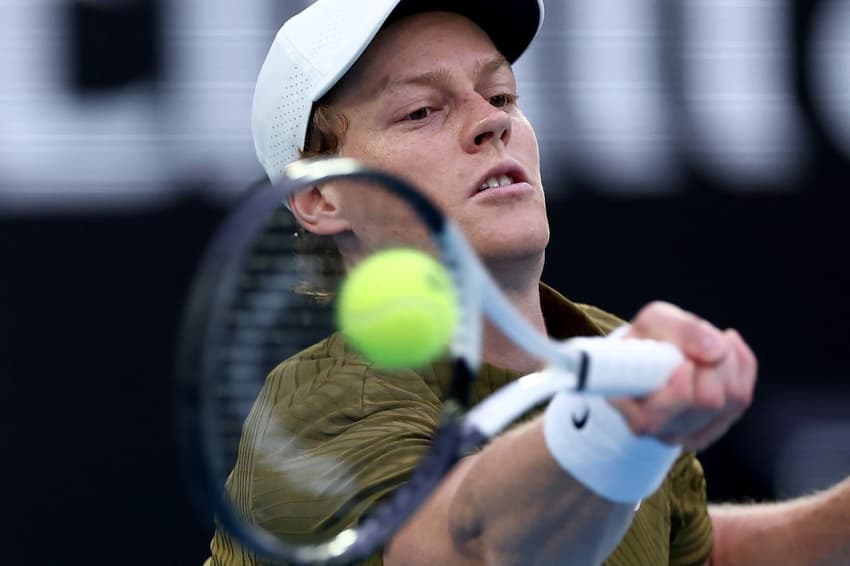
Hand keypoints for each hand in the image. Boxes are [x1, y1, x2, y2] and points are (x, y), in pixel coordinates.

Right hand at [611, 301, 756, 450]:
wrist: (652, 353)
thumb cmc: (647, 339)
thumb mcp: (653, 321)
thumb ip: (680, 330)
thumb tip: (715, 350)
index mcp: (631, 409)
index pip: (658, 417)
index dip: (679, 388)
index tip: (685, 362)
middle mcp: (660, 430)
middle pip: (708, 402)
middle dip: (712, 363)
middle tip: (698, 342)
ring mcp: (689, 434)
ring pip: (731, 400)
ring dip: (728, 361)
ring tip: (709, 343)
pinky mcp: (714, 428)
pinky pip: (743, 398)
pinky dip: (741, 366)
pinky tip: (725, 350)